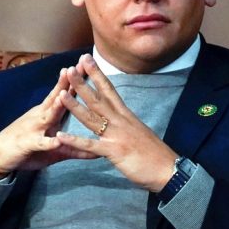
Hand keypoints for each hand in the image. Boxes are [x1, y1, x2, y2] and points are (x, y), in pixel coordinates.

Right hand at [0, 68, 98, 179]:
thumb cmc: (28, 148)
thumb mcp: (54, 149)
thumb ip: (75, 148)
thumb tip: (96, 152)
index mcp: (48, 114)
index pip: (64, 94)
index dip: (75, 80)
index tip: (87, 65)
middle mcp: (41, 116)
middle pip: (57, 97)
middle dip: (67, 83)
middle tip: (77, 68)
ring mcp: (34, 128)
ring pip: (47, 115)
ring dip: (56, 106)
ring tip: (66, 97)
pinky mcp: (27, 144)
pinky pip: (39, 142)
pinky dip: (48, 141)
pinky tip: (56, 140)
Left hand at [56, 54, 177, 191]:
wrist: (168, 169)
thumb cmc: (155, 153)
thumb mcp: (139, 132)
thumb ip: (126, 124)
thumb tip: (119, 118)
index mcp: (126, 115)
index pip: (109, 90)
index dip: (97, 74)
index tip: (86, 60)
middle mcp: (121, 121)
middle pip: (98, 99)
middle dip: (83, 84)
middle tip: (69, 69)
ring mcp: (117, 136)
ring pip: (92, 118)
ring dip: (75, 106)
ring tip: (60, 94)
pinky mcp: (114, 152)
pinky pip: (90, 146)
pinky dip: (75, 141)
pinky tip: (61, 135)